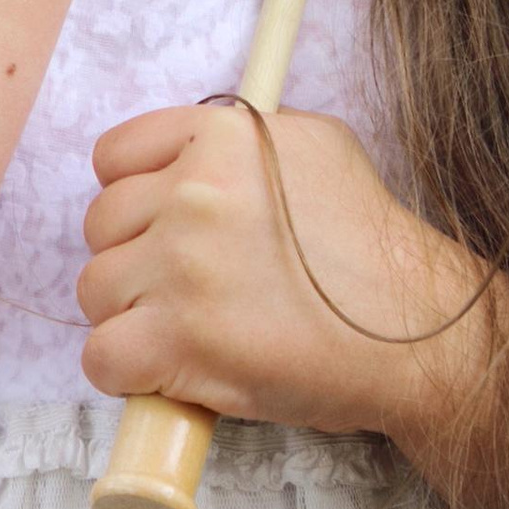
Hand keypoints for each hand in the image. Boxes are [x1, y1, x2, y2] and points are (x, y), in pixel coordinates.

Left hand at [76, 101, 508, 466]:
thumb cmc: (373, 244)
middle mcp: (192, 192)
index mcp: (220, 136)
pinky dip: (125, 372)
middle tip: (183, 289)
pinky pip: (102, 356)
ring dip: (129, 316)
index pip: (114, 155)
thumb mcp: (316, 146)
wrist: (415, 327)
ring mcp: (180, 266)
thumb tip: (192, 151)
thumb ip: (241, 141)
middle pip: (101, 225)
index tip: (157, 225)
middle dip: (133, 259)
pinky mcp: (178, 340)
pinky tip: (168, 372)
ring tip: (183, 332)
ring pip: (94, 290)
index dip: (132, 195)